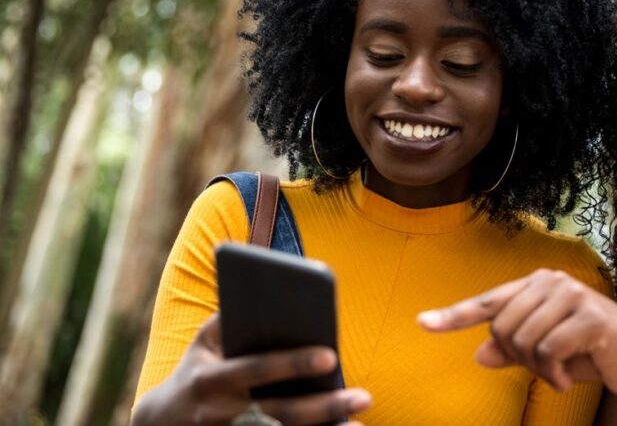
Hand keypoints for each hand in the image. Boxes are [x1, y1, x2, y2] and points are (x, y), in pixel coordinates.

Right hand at [131, 313, 370, 425]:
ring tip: (359, 423)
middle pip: (279, 412)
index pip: (258, 369)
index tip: (330, 354)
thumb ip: (232, 318)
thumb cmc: (197, 369)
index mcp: (212, 379)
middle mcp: (220, 414)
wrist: (161, 424)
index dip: (293, 363)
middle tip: (363, 397)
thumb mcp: (204, 342)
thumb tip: (274, 295)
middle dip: (323, 406)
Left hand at [418, 268, 616, 395]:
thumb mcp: (545, 352)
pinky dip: (553, 374)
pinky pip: (549, 350)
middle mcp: (552, 282)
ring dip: (537, 369)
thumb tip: (480, 354)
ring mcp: (572, 295)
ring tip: (557, 374)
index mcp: (536, 284)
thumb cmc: (589, 351)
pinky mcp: (590, 316)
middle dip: (517, 358)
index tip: (422, 323)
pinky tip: (567, 379)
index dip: (453, 315)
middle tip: (543, 370)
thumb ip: (512, 350)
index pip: (488, 301)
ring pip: (523, 340)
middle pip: (503, 327)